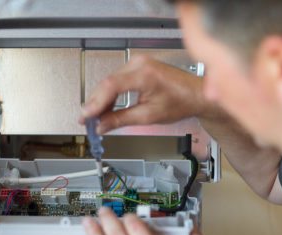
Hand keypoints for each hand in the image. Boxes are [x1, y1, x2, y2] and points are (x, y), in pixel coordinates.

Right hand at [80, 56, 207, 133]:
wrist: (195, 95)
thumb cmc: (181, 102)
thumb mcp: (149, 116)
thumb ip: (121, 119)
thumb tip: (102, 125)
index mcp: (143, 74)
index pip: (110, 86)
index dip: (95, 103)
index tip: (86, 116)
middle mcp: (139, 64)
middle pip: (107, 83)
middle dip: (95, 103)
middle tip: (87, 120)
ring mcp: (139, 63)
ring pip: (111, 81)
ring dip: (102, 99)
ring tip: (95, 116)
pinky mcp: (139, 66)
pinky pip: (118, 79)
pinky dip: (111, 93)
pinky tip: (107, 106)